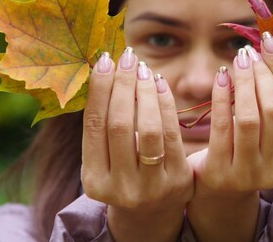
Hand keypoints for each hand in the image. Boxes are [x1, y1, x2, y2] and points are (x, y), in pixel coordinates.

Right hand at [81, 48, 192, 241]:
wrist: (151, 214)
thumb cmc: (123, 174)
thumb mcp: (104, 160)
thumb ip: (102, 126)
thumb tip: (104, 70)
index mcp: (94, 180)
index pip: (94, 125)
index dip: (99, 89)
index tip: (104, 60)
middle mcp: (120, 187)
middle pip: (119, 125)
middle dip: (123, 85)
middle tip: (127, 57)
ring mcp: (151, 187)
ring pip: (148, 129)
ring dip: (146, 92)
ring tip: (144, 69)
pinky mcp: (178, 181)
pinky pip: (173, 135)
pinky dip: (166, 104)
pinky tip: (161, 84)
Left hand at [186, 33, 272, 241]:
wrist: (218, 195)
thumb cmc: (244, 151)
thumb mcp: (266, 133)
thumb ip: (272, 101)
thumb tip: (269, 48)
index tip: (270, 41)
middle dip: (262, 75)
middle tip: (249, 52)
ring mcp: (250, 174)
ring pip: (249, 118)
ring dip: (243, 82)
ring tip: (237, 60)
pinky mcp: (221, 174)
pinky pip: (221, 127)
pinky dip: (221, 97)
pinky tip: (220, 77)